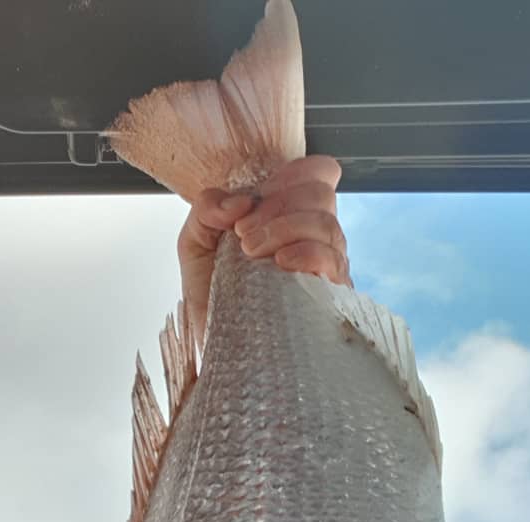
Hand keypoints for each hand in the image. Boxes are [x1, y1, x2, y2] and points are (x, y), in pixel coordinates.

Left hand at [178, 155, 349, 344]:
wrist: (211, 340)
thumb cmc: (210, 293)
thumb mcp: (196, 241)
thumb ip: (207, 208)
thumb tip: (241, 201)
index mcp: (289, 213)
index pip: (318, 174)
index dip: (293, 176)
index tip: (256, 200)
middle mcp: (312, 235)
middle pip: (321, 195)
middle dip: (277, 207)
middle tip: (243, 236)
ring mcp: (324, 266)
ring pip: (328, 226)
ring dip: (286, 229)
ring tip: (251, 252)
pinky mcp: (327, 298)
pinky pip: (334, 263)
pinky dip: (308, 254)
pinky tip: (281, 263)